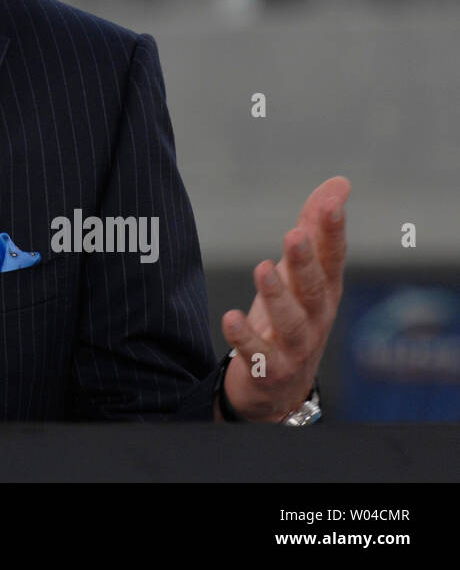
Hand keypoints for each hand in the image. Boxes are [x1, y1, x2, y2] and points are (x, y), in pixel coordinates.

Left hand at [219, 176, 348, 421]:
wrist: (279, 386)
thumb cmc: (293, 316)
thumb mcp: (302, 271)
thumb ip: (315, 227)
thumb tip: (339, 183)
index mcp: (324, 289)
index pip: (333, 257)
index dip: (333, 230)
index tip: (332, 202)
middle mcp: (315, 317)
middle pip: (314, 288)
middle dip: (305, 262)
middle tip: (294, 235)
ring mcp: (295, 347)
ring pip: (291, 323)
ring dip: (277, 296)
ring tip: (261, 269)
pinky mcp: (270, 370)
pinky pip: (259, 355)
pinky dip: (245, 339)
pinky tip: (230, 318)